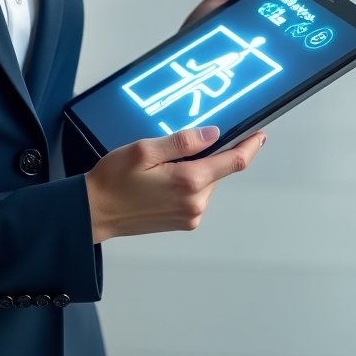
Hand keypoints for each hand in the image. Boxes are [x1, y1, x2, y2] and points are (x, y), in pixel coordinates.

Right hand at [84, 126, 265, 242]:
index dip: (250, 146)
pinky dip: (187, 181)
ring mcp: (190, 215)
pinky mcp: (184, 221)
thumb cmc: (114, 179)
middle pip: (217, 170)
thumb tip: (213, 134)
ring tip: (160, 165)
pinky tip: (161, 178)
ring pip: (206, 181)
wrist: (95, 211)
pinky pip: (196, 194)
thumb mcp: (145, 149)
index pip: (233, 162)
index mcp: (188, 181)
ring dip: (194, 168)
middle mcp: (195, 203)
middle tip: (176, 146)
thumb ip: (182, 141)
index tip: (260, 134)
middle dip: (207, 154)